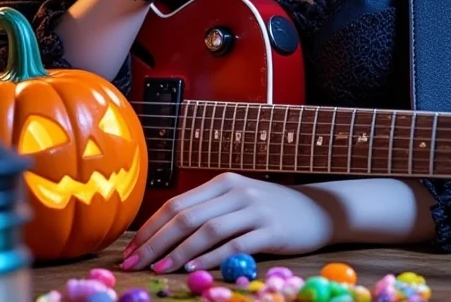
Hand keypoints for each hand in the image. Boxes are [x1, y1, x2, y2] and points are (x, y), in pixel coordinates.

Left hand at [121, 173, 335, 272]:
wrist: (319, 210)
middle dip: (156, 241)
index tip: (131, 249)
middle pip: (186, 216)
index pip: (177, 204)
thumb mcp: (239, 202)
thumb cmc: (272, 209)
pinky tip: (195, 268)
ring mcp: (254, 209)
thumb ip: (210, 213)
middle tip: (135, 262)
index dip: (151, 227)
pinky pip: (235, 244)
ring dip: (179, 251)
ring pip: (208, 230)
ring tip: (159, 267)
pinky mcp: (271, 229)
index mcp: (223, 183)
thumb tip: (165, 237)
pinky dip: (212, 257)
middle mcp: (236, 191)